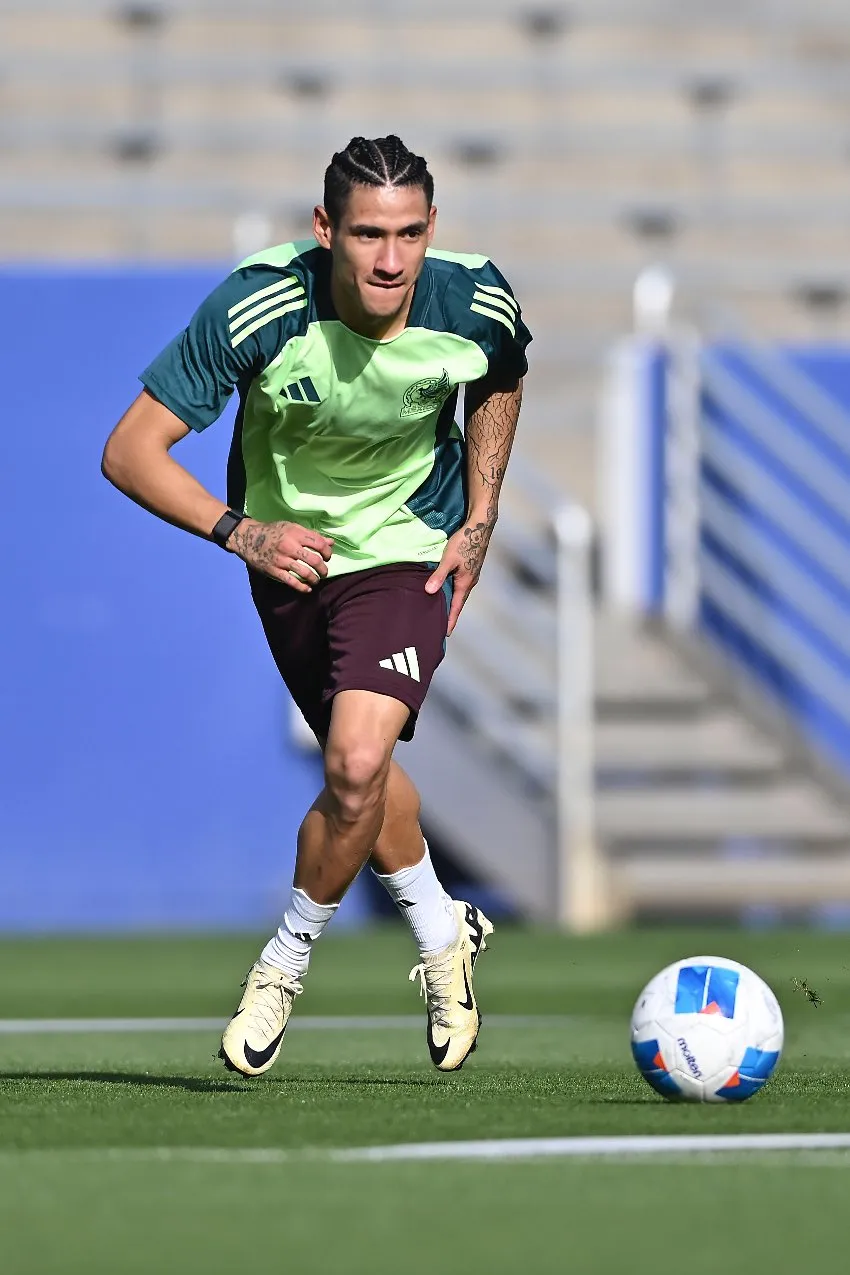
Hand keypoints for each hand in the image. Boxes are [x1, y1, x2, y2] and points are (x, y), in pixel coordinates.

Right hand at [227, 518, 333, 592]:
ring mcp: (281, 560)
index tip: (327, 557)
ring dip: (315, 579)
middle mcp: (289, 546)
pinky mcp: (274, 571)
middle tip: (324, 571)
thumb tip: (331, 542)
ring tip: (316, 580)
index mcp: (295, 533)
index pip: (319, 544)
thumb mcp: (291, 528)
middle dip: (323, 569)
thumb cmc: (273, 532)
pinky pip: (292, 582)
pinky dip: (303, 588)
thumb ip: (311, 535)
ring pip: (305, 573)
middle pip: (314, 560)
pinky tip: (307, 589)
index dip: (327, 552)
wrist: (249, 538)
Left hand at [424, 516, 494, 634]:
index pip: (456, 607)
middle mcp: (470, 582)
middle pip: (458, 602)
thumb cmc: (464, 541)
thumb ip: (438, 575)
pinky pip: (460, 584)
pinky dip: (452, 591)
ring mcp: (471, 574)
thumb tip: (428, 591)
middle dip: (450, 614)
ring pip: (459, 593)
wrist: (480, 526)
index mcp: (465, 583)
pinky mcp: (470, 567)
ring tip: (441, 610)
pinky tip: (445, 590)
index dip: (450, 620)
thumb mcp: (448, 559)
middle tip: (440, 626)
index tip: (445, 634)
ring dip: (451, 602)